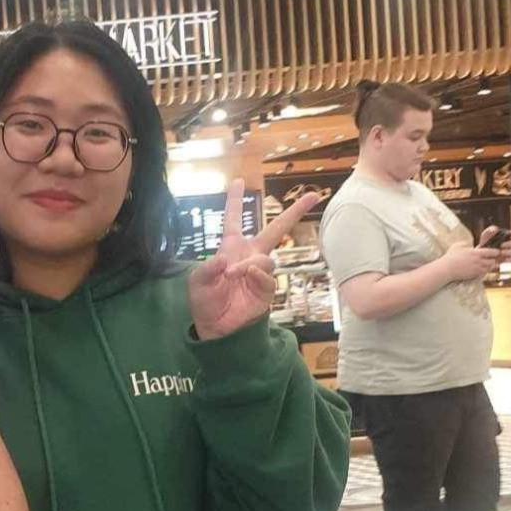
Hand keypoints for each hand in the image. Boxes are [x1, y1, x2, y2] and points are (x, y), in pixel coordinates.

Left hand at [188, 180, 323, 340]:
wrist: (216, 329)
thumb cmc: (206, 302)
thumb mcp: (197, 282)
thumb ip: (208, 268)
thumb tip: (226, 260)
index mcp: (230, 248)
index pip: (234, 219)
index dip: (234, 201)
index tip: (238, 181)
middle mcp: (249, 256)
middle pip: (276, 229)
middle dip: (294, 212)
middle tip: (312, 196)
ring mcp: (260, 273)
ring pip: (267, 258)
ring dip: (251, 263)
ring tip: (235, 274)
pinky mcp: (266, 290)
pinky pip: (268, 276)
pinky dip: (257, 274)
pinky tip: (247, 276)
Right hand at [441, 240, 505, 281]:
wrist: (447, 269)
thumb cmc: (451, 257)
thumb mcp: (457, 245)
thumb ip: (465, 243)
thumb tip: (468, 244)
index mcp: (476, 252)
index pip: (493, 252)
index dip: (495, 251)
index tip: (492, 251)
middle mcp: (479, 261)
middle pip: (494, 261)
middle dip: (494, 259)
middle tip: (490, 258)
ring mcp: (478, 269)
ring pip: (490, 268)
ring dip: (489, 265)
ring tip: (484, 263)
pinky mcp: (475, 275)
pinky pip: (484, 273)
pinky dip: (484, 271)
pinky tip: (479, 268)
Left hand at [479, 226, 510, 257]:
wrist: (482, 255)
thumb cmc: (485, 243)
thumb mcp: (485, 236)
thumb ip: (489, 231)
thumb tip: (495, 229)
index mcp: (509, 236)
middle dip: (510, 244)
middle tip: (501, 245)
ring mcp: (510, 252)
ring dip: (507, 252)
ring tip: (499, 252)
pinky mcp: (508, 259)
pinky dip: (507, 259)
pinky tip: (501, 258)